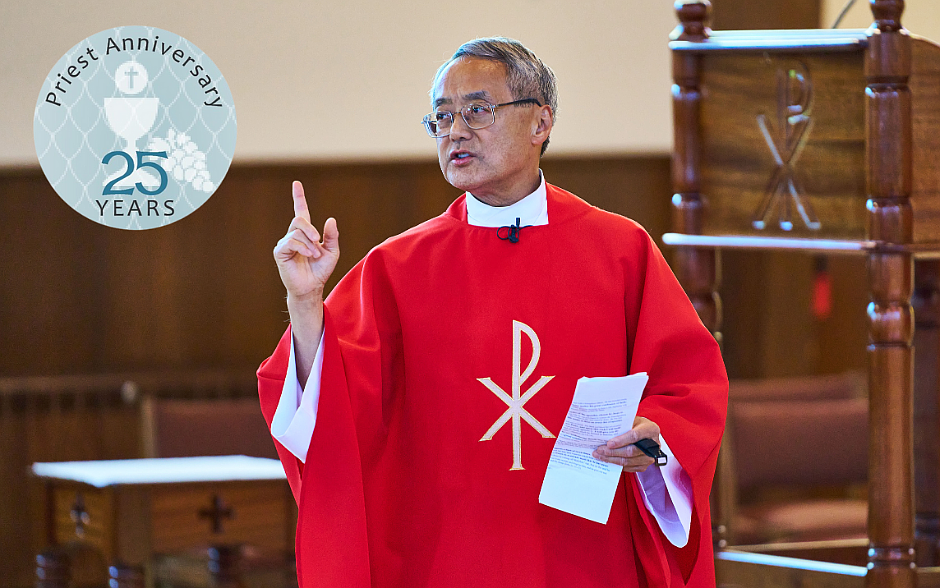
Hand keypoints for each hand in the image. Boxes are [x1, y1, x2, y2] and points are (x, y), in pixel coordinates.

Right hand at [273, 181, 339, 299]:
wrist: (311, 287)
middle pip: (299, 220)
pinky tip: (309, 255)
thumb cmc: (321, 271)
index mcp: (306, 233)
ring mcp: (285, 243)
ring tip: (315, 255)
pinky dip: (302, 247)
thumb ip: (332, 236)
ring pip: (297, 232)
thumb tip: (330, 219)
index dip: (299, 197)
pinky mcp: (280, 252)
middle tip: (318, 241)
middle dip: (310, 229)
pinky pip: (291, 242)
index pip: (301, 211)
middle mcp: (293, 235)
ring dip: (310, 243)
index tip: (297, 184)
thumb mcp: (332, 252)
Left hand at [592, 416, 660, 472]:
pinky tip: (607, 460)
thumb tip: (604, 430)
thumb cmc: (637, 425)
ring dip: (612, 460)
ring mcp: (650, 457)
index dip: (621, 441)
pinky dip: (617, 465)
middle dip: (613, 452)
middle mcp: (653, 444)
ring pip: (628, 461)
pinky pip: (629, 467)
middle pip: (631, 451)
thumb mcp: (632, 419)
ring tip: (600, 456)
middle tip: (599, 450)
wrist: (647, 434)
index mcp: (650, 429)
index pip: (635, 436)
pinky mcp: (645, 465)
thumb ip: (623, 424)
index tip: (608, 444)